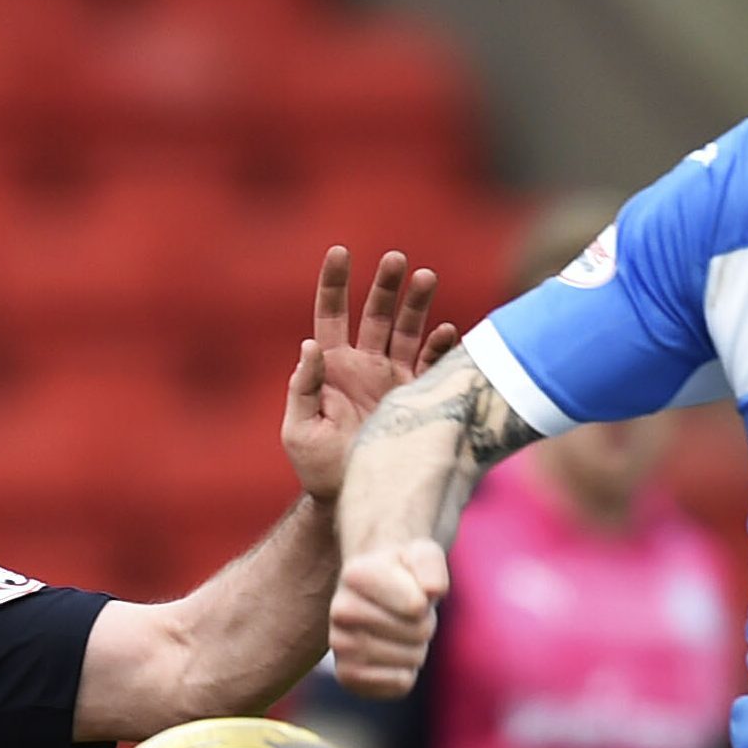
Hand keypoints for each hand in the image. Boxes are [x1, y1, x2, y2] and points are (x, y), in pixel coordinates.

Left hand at [284, 246, 458, 503]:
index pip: (332, 313)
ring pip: (408, 331)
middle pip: (377, 314)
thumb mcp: (299, 428)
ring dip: (418, 305)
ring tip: (427, 277)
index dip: (335, 282)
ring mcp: (394, 379)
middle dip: (387, 286)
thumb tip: (310, 346)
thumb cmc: (317, 465)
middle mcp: (365, 365)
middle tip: (397, 259)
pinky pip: (433, 365)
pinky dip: (441, 347)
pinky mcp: (418, 397)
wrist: (352, 495)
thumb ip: (303, 387)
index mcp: (333, 366)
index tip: (340, 251)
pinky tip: (448, 331)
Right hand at [328, 538, 447, 697]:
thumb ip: (430, 565)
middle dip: (425, 623)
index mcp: (356, 575)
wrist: (376, 596)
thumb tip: (431, 591)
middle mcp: (340, 610)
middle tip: (409, 613)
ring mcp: (340, 646)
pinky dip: (406, 672)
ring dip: (416, 648)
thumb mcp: (423, 555)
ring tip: (400, 631)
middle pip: (419, 633)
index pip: (417, 606)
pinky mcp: (348, 676)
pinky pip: (400, 684)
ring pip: (412, 660)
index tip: (413, 589)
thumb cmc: (405, 574)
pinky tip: (391, 654)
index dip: (427, 600)